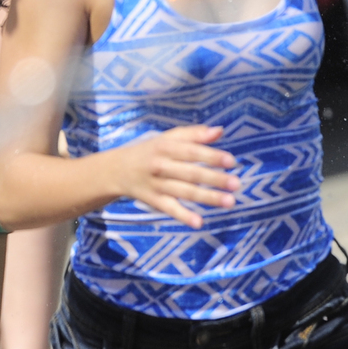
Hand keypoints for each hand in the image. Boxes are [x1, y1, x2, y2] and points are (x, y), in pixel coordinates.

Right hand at [109, 125, 239, 228]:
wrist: (117, 169)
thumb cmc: (150, 151)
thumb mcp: (167, 139)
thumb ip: (193, 134)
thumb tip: (220, 130)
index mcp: (166, 147)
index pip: (191, 151)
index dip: (211, 156)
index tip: (231, 161)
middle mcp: (161, 165)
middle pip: (190, 172)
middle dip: (214, 178)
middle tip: (236, 184)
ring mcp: (157, 184)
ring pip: (185, 191)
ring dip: (207, 197)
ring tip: (230, 202)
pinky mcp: (154, 201)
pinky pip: (170, 209)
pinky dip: (183, 215)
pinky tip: (199, 222)